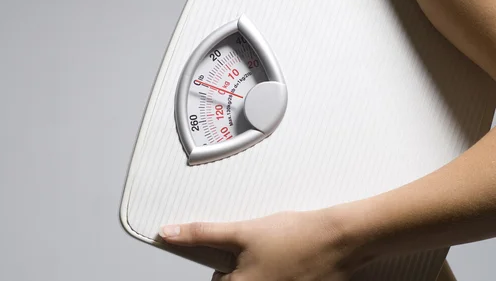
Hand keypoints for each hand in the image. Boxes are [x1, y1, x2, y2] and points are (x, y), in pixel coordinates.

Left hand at [160, 210, 364, 280]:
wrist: (337, 238)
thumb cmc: (294, 236)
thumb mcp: (241, 231)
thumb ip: (202, 234)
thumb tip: (169, 233)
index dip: (224, 265)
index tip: (237, 255)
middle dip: (243, 266)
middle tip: (259, 247)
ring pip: (260, 279)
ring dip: (262, 266)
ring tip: (278, 250)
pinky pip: (279, 278)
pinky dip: (280, 270)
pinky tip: (291, 257)